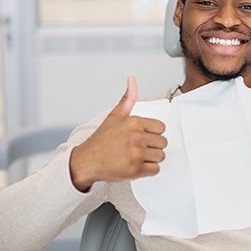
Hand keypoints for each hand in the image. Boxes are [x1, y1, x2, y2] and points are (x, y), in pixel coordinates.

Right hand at [70, 76, 166, 191]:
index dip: (153, 133)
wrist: (87, 161)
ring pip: (161, 156)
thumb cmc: (101, 140)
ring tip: (137, 157)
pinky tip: (136, 165)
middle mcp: (136, 137)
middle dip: (153, 146)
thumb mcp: (114, 115)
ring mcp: (136, 154)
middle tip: (139, 148)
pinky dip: (148, 170)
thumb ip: (128, 99)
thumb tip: (132, 79)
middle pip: (163, 142)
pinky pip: (156, 170)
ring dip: (151, 159)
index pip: (161, 128)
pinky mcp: (135, 170)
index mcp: (133, 123)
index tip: (143, 136)